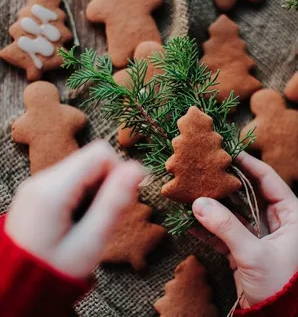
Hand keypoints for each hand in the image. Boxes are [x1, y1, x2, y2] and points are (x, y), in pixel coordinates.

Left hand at [5, 140, 144, 278]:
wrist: (20, 283)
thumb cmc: (57, 269)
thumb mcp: (91, 241)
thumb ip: (114, 203)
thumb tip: (137, 169)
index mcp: (53, 190)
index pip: (100, 154)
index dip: (121, 171)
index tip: (125, 198)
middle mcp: (42, 179)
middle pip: (92, 158)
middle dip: (110, 181)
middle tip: (110, 214)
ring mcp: (39, 183)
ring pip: (85, 167)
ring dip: (99, 188)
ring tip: (95, 218)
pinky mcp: (41, 189)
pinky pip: (74, 178)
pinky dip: (87, 192)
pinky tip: (83, 216)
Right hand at [192, 152, 297, 308]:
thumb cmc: (280, 285)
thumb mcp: (253, 253)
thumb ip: (226, 227)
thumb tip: (199, 203)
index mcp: (291, 214)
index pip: (267, 179)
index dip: (247, 164)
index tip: (227, 152)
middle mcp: (277, 219)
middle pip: (247, 193)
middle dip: (225, 185)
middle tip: (205, 170)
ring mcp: (260, 233)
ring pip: (234, 212)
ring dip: (214, 206)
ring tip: (192, 193)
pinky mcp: (246, 247)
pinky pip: (226, 231)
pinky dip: (210, 228)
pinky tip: (190, 221)